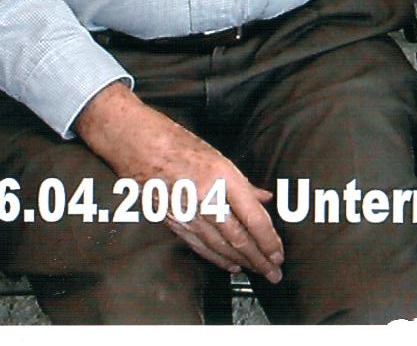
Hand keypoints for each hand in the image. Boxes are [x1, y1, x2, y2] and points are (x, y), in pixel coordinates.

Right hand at [75, 82, 283, 281]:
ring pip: (220, 245)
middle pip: (238, 236)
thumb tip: (265, 199)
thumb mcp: (217, 156)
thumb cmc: (177, 143)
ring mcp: (187, 211)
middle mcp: (206, 196)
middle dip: (260, 258)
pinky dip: (217, 258)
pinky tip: (230, 265)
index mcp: (222, 176)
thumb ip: (243, 183)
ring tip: (258, 272)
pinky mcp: (172, 221)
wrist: (137, 144)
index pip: (252, 216)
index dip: (268, 239)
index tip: (278, 253)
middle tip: (274, 272)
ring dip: (242, 262)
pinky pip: (199, 245)